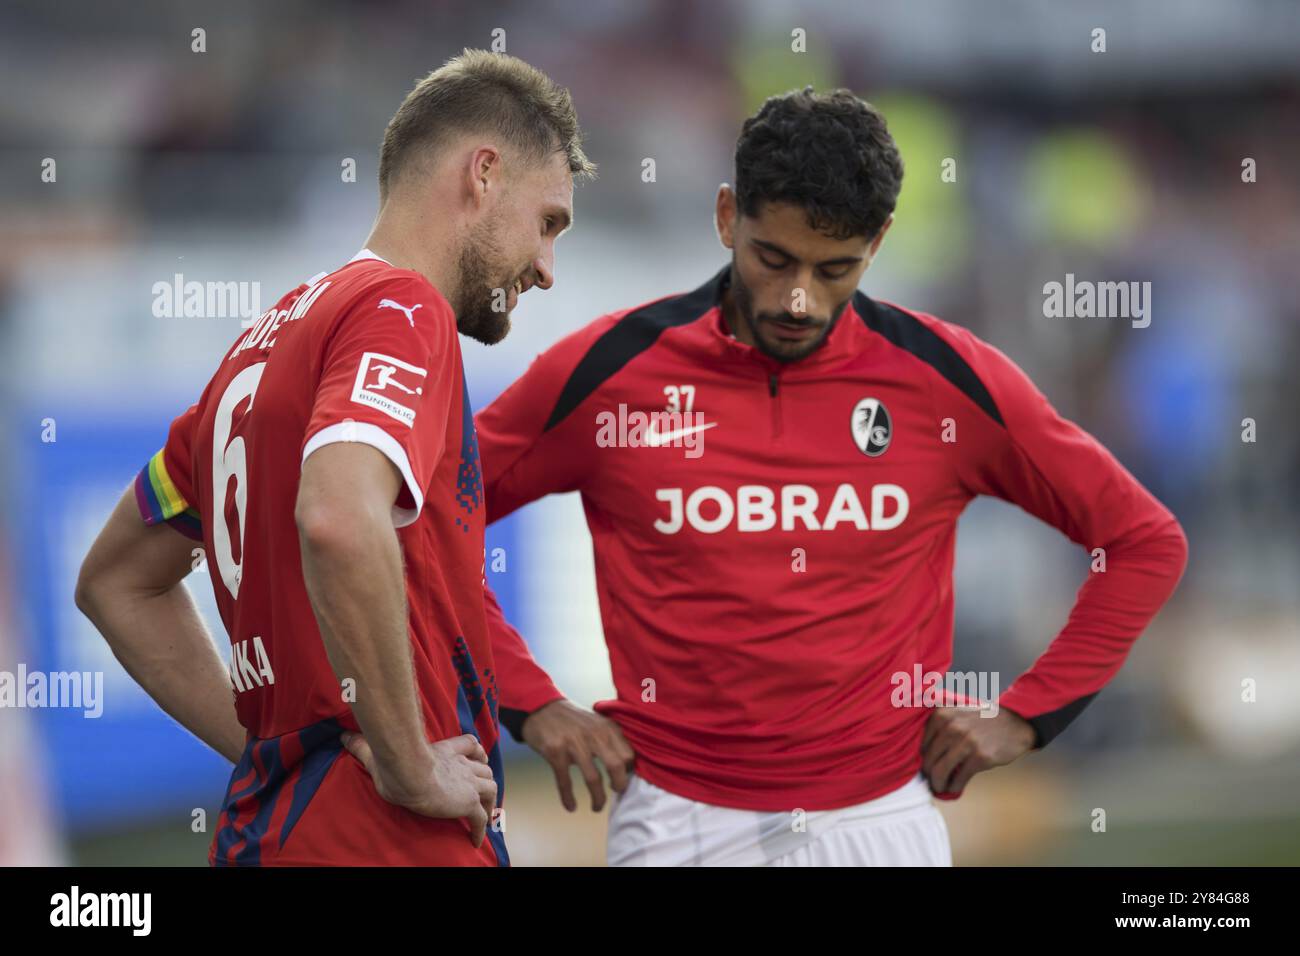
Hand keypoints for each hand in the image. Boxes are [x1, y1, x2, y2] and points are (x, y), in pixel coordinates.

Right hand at [342, 731, 496, 846]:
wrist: (408, 773)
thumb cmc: (393, 764)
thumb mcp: (378, 754)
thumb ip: (363, 746)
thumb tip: (344, 736)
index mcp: (444, 752)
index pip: (470, 745)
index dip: (477, 751)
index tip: (479, 758)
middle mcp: (461, 766)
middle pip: (484, 768)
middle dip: (485, 778)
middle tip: (482, 792)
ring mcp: (467, 784)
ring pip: (490, 789)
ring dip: (489, 802)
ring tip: (485, 816)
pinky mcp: (467, 803)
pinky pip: (480, 818)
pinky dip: (480, 829)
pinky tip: (475, 840)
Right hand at [522, 699, 635, 811]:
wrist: (540, 708)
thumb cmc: (572, 721)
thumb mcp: (596, 723)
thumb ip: (610, 740)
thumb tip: (624, 768)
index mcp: (607, 728)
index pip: (628, 755)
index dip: (628, 771)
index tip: (623, 779)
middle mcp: (593, 735)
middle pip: (616, 766)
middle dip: (619, 786)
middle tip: (616, 794)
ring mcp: (574, 744)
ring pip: (593, 778)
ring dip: (598, 798)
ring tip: (597, 807)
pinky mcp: (555, 752)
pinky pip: (565, 781)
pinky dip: (568, 798)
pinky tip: (571, 807)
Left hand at [921, 706, 1035, 795]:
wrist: (1015, 725)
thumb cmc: (983, 722)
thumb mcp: (958, 713)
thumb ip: (940, 726)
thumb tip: (922, 754)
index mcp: (942, 715)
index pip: (922, 744)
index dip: (923, 759)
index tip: (926, 768)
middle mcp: (952, 726)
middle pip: (929, 759)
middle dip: (928, 774)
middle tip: (931, 781)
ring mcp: (966, 741)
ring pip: (940, 770)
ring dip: (938, 784)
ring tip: (939, 788)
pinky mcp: (980, 757)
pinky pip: (960, 777)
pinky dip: (954, 786)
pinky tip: (954, 788)